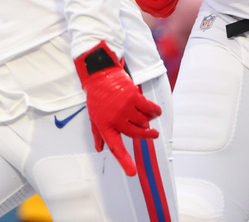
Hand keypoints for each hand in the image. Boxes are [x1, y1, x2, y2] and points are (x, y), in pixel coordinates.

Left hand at [75, 41, 161, 176]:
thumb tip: (100, 149)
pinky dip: (155, 111)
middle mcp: (115, 119)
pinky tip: (155, 110)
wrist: (100, 74)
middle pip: (137, 134)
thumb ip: (98, 133)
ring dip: (147, 119)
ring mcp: (124, 108)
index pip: (115, 147)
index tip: (132, 173)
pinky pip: (150, 109)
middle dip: (147, 134)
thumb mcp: (94, 115)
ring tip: (143, 112)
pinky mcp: (133, 97)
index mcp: (104, 125)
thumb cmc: (97, 96)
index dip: (124, 161)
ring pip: (144, 121)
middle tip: (153, 133)